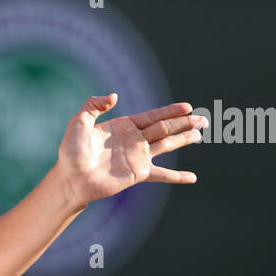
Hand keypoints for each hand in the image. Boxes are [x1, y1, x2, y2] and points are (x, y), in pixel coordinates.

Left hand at [56, 94, 203, 208]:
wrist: (71, 178)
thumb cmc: (71, 151)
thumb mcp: (79, 122)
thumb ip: (94, 105)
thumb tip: (115, 96)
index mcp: (124, 126)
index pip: (153, 116)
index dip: (171, 111)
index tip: (188, 107)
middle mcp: (134, 140)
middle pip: (165, 128)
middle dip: (185, 123)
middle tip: (204, 119)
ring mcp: (137, 157)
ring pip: (167, 145)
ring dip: (184, 140)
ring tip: (199, 134)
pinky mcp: (138, 173)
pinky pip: (161, 174)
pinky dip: (177, 176)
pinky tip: (192, 178)